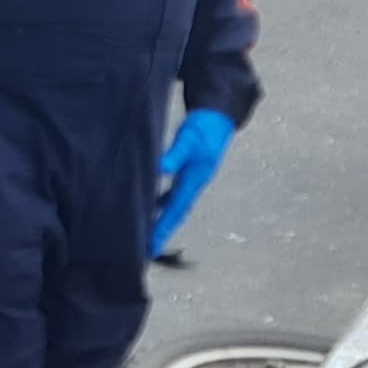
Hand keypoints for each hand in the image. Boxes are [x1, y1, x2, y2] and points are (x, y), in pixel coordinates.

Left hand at [151, 108, 237, 255]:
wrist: (219, 116)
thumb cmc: (204, 127)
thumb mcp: (188, 138)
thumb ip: (175, 154)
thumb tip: (161, 168)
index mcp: (194, 179)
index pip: (175, 210)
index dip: (163, 228)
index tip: (152, 246)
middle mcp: (194, 184)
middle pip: (176, 213)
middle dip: (162, 232)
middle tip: (147, 251)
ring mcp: (192, 179)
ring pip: (174, 205)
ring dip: (162, 220)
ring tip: (147, 234)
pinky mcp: (189, 172)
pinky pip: (173, 193)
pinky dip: (162, 202)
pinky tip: (151, 205)